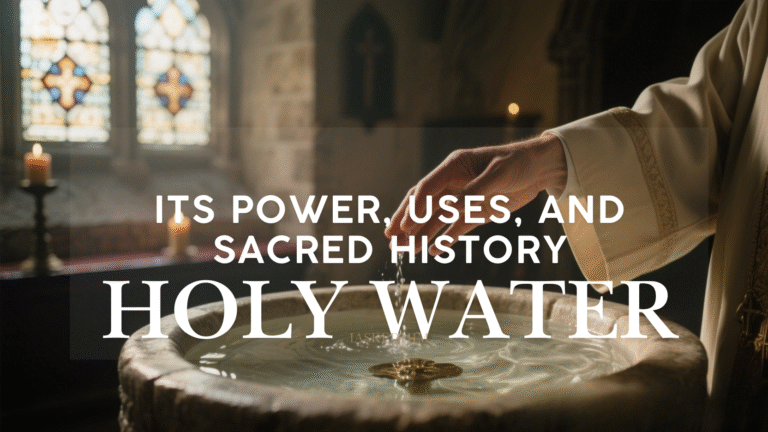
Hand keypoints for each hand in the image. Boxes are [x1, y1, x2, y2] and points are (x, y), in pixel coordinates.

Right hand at [384, 133, 566, 254]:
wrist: (540, 168)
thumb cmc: (518, 163)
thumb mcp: (498, 175)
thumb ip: (474, 191)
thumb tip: (452, 207)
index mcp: (454, 167)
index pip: (427, 188)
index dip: (413, 207)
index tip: (403, 226)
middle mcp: (454, 183)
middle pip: (423, 204)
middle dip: (405, 221)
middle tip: (389, 238)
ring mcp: (463, 199)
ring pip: (435, 219)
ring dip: (420, 234)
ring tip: (404, 251)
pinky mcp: (475, 212)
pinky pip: (455, 228)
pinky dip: (444, 239)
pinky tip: (433, 251)